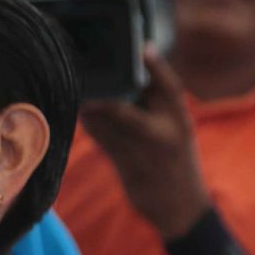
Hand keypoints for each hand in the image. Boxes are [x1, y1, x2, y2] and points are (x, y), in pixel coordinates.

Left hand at [78, 49, 209, 239]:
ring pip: (105, 122)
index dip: (154, 66)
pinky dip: (89, 122)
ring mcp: (141, 151)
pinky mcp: (123, 165)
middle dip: (101, 90)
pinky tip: (80, 110)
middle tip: (83, 69)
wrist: (179, 206)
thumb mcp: (179, 125)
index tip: (140, 48)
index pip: (169, 87)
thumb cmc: (177, 157)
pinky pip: (100, 137)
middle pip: (122, 105)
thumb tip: (143, 50)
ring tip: (74, 85)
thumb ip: (160, 92)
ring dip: (88, 105)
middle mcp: (162, 134)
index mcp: (180, 120)